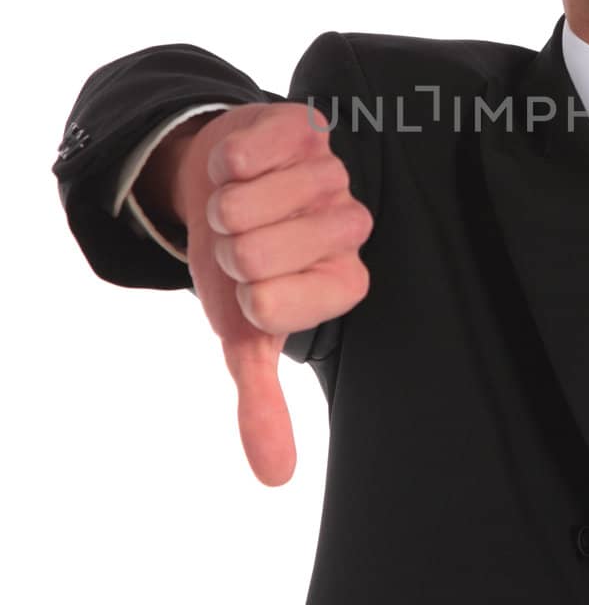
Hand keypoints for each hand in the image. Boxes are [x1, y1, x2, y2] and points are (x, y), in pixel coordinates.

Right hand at [175, 102, 371, 485]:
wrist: (225, 184)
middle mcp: (349, 229)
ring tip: (240, 200)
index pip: (270, 305)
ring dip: (223, 202)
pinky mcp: (308, 128)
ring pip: (248, 200)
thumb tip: (275, 477)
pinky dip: (226, 161)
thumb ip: (263, 403)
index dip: (239, 292)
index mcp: (342, 284)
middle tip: (241, 236)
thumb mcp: (247, 333)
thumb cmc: (242, 263)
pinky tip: (240, 164)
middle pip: (256, 253)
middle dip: (226, 246)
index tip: (251, 283)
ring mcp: (332, 173)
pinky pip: (252, 150)